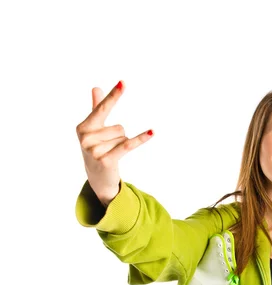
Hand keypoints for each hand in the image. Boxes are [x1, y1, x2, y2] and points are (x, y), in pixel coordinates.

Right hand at [75, 81, 152, 205]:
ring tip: (110, 154)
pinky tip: (152, 132)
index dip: (114, 96)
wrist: (97, 179)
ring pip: (123, 137)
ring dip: (121, 145)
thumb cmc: (97, 150)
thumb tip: (96, 87)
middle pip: (119, 127)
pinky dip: (141, 139)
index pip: (102, 108)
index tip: (124, 82)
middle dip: (118, 137)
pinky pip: (128, 145)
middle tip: (108, 148)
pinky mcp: (106, 160)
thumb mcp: (94, 130)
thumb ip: (96, 109)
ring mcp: (94, 150)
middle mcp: (86, 138)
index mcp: (83, 127)